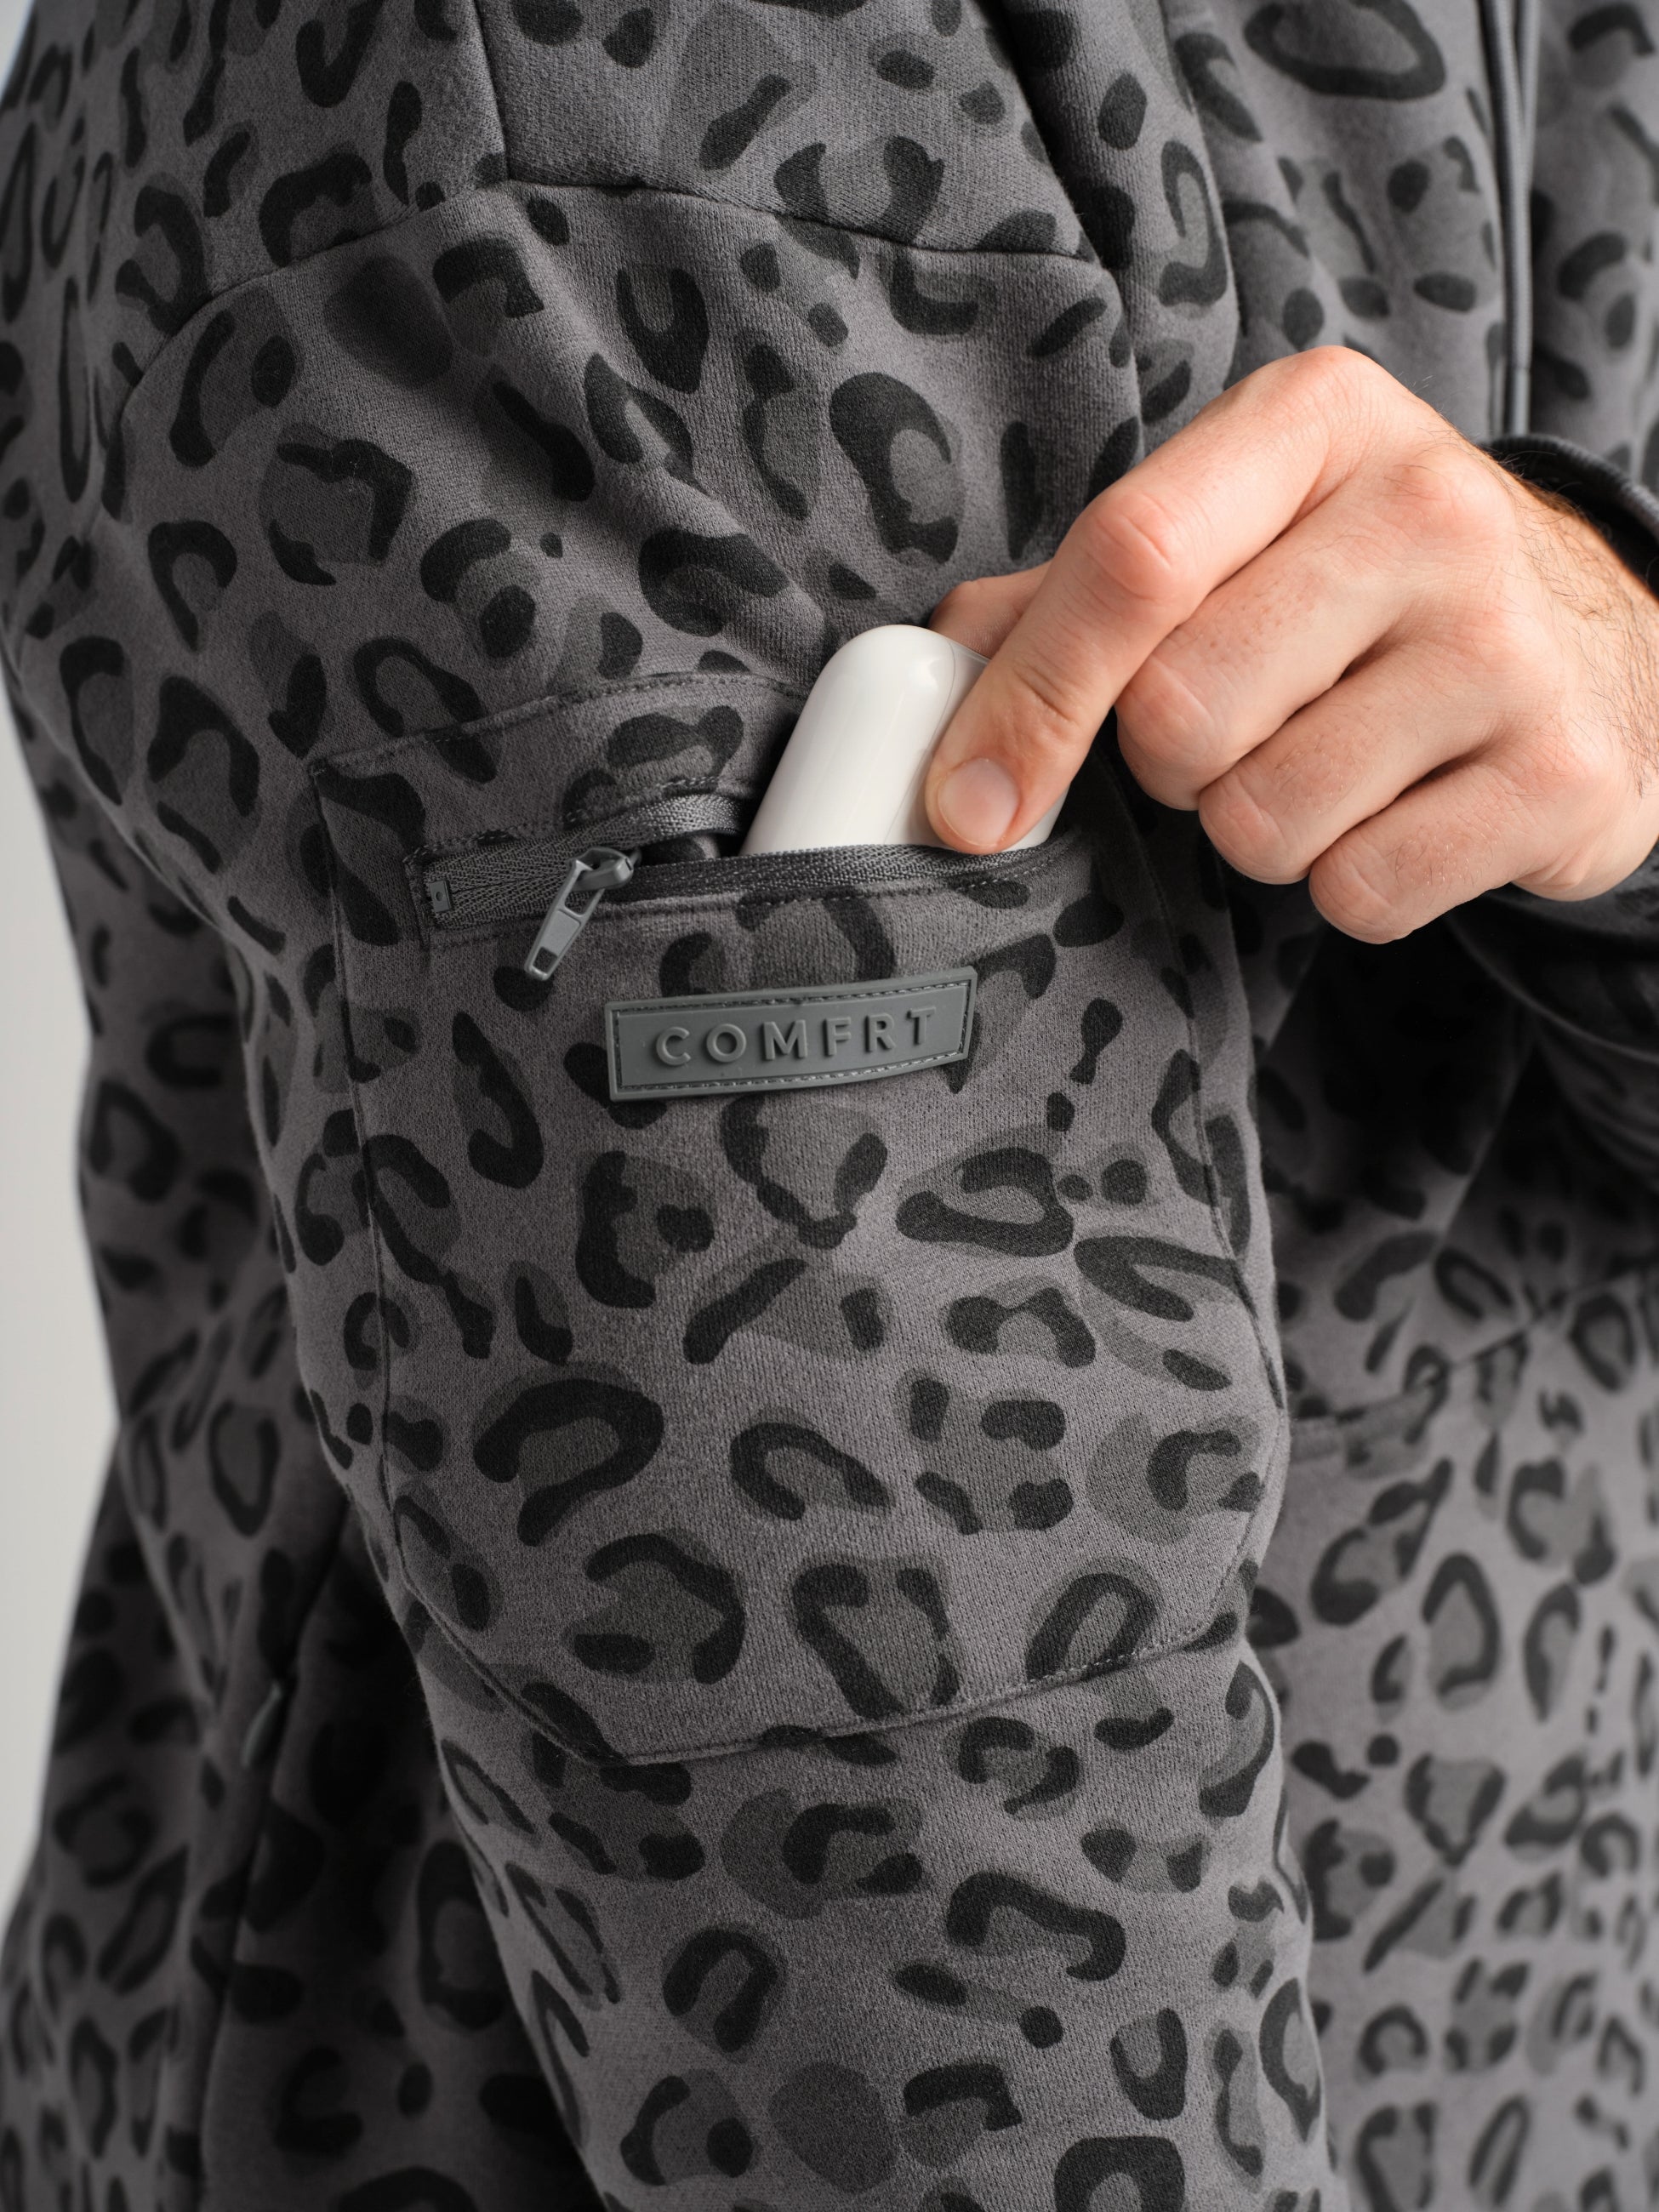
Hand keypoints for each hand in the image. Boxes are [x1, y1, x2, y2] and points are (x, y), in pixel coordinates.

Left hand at [921, 346, 1658, 940]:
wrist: (1589, 635)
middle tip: (1238, 728)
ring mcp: (1509, 645)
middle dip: (1172, 763)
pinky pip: (1362, 891)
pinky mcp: (1562, 776)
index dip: (1026, 701)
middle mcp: (1428, 511)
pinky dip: (1349, 882)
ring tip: (1326, 762)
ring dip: (1258, 829)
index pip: (1128, 559)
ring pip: (1264, 822)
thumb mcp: (1233, 530)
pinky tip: (1399, 810)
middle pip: (1181, 714)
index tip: (968, 805)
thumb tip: (926, 677)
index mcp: (1315, 422)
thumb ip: (1075, 592)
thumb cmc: (1361, 584)